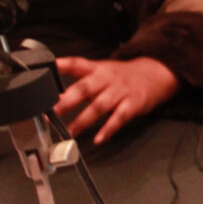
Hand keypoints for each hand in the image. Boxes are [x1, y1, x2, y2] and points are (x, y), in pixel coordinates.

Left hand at [53, 57, 178, 144]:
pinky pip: (119, 118)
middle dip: (67, 101)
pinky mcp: (132, 104)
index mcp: (97, 69)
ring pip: (99, 106)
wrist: (154, 75)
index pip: (78, 63)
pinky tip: (98, 139)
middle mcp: (107, 79)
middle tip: (51, 112)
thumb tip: (54, 95)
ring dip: (83, 120)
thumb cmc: (121, 77)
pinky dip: (108, 129)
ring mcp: (120, 91)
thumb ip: (80, 81)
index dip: (63, 64)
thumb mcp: (101, 71)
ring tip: (69, 132)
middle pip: (85, 88)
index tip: (48, 67)